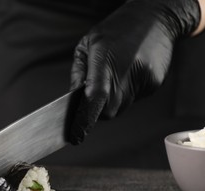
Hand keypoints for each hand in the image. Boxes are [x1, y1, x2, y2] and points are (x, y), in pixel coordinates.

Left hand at [69, 0, 200, 143]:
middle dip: (98, 111)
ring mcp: (144, 79)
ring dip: (113, 101)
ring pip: (122, 107)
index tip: (78, 132)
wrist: (155, 18)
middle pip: (109, 111)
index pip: (96, 97)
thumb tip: (75, 99)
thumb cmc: (117, 29)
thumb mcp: (87, 45)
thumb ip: (79, 74)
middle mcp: (127, 72)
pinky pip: (135, 99)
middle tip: (95, 98)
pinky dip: (127, 93)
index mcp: (105, 59)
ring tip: (115, 77)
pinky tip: (128, 74)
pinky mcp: (154, 84)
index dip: (86, 118)